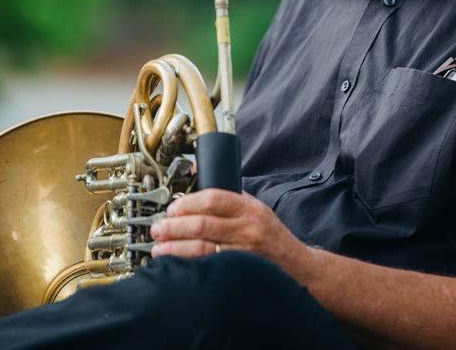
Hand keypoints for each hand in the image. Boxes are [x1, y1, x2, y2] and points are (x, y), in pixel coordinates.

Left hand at [150, 189, 313, 281]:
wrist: (297, 267)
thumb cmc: (274, 237)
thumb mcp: (258, 210)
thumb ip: (233, 200)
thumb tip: (201, 183)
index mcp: (249, 209)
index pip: (214, 199)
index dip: (188, 203)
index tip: (172, 208)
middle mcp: (247, 229)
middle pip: (202, 224)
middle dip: (174, 226)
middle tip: (158, 228)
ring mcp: (243, 253)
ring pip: (201, 248)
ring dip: (175, 248)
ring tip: (159, 247)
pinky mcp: (239, 272)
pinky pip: (208, 268)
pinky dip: (188, 266)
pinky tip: (175, 265)